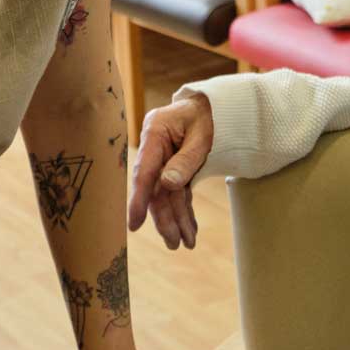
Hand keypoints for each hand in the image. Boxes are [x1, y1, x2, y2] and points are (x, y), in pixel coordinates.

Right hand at [128, 93, 213, 249]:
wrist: (216, 106)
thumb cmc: (208, 116)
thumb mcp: (202, 134)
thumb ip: (186, 159)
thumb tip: (167, 185)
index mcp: (155, 131)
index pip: (145, 169)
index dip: (139, 198)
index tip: (134, 223)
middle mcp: (155, 147)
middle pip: (156, 187)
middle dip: (166, 217)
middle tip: (174, 243)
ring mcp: (163, 158)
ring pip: (167, 194)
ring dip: (176, 219)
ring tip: (186, 243)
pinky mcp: (174, 167)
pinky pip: (178, 192)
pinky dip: (184, 210)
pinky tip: (190, 229)